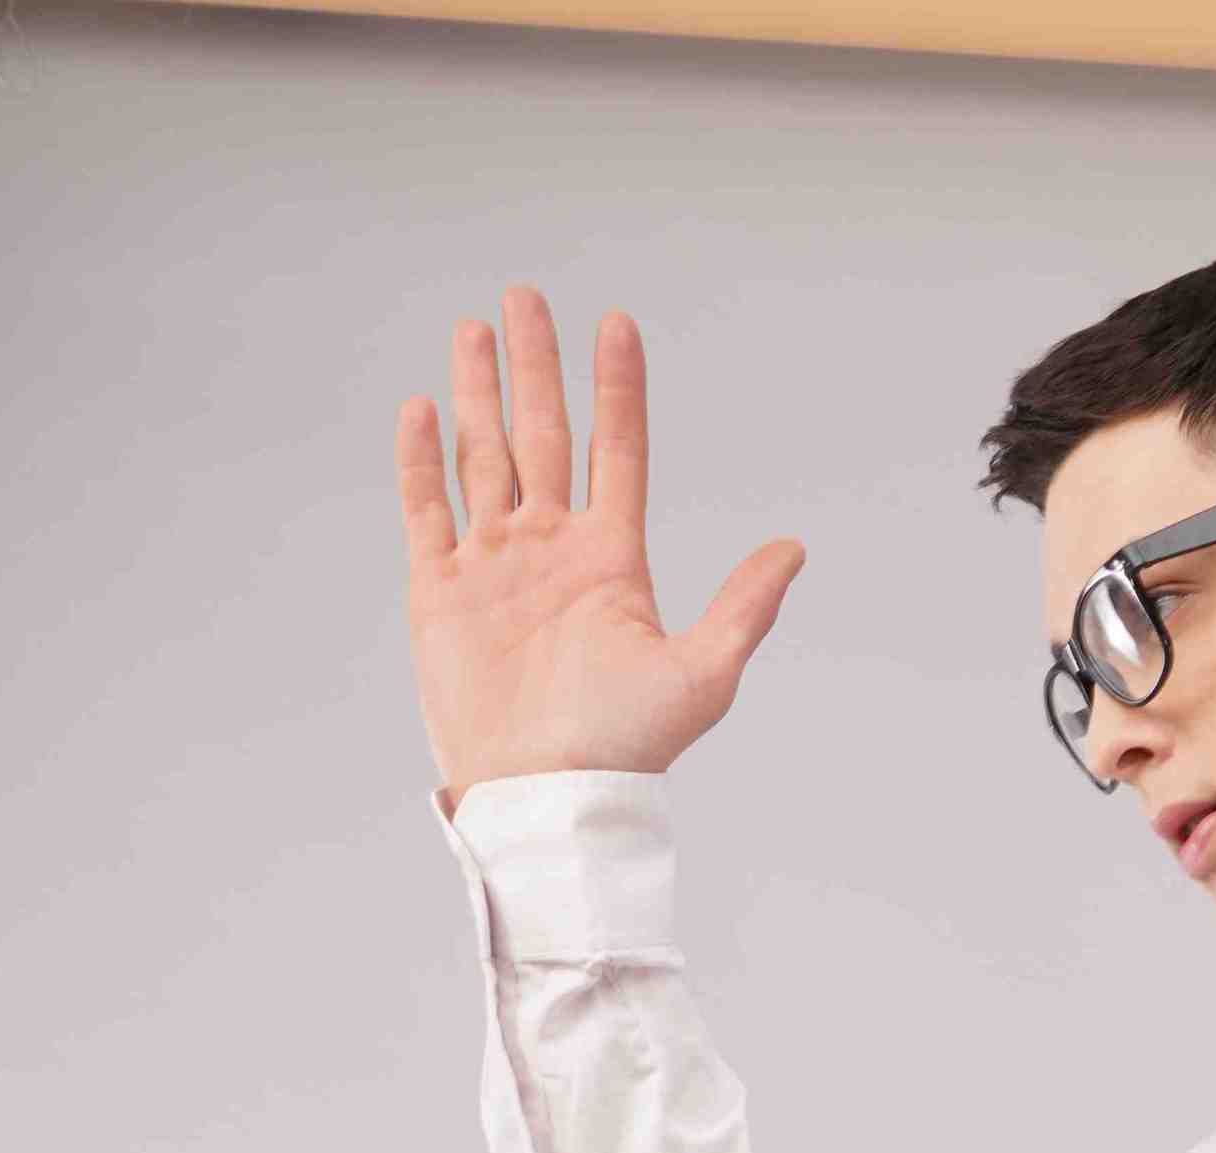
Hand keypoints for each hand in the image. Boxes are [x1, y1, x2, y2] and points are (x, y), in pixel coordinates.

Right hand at [396, 284, 803, 810]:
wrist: (546, 795)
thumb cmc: (624, 750)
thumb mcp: (701, 675)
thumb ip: (744, 608)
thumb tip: (794, 550)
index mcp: (611, 560)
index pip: (615, 450)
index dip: (616, 387)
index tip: (616, 322)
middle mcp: (551, 550)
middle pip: (542, 433)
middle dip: (535, 365)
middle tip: (526, 295)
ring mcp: (494, 565)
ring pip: (484, 457)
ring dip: (480, 393)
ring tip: (477, 328)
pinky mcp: (440, 591)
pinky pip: (427, 509)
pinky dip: (421, 459)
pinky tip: (424, 408)